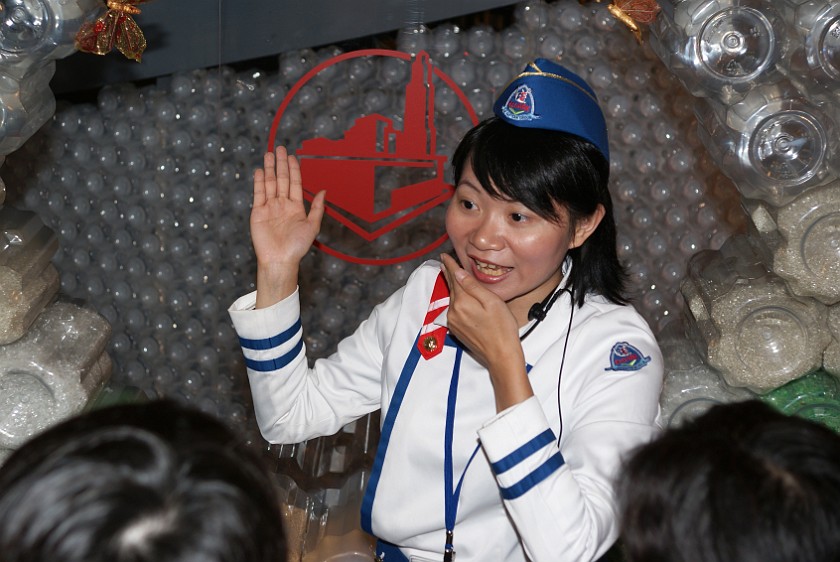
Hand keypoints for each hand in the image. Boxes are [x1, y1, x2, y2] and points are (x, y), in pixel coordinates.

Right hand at [251, 146, 325, 306]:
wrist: (280, 259)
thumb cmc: (297, 246)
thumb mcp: (312, 226)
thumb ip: (317, 208)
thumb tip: (324, 191)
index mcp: (296, 207)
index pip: (295, 183)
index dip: (294, 169)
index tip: (293, 156)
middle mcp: (283, 204)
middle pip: (282, 179)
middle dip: (281, 164)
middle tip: (280, 148)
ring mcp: (270, 207)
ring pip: (270, 183)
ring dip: (269, 169)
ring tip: (268, 154)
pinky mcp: (258, 212)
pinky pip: (259, 194)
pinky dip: (259, 182)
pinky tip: (260, 171)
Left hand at [440, 254, 532, 410]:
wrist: (501, 355)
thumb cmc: (502, 328)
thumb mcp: (492, 302)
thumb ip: (473, 286)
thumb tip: (457, 272)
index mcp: (462, 302)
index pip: (453, 278)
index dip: (449, 265)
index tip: (444, 256)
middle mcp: (454, 312)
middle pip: (451, 288)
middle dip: (449, 274)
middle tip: (445, 261)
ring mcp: (454, 322)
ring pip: (453, 299)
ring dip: (453, 287)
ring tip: (452, 275)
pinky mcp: (457, 330)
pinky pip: (455, 310)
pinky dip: (457, 300)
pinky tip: (461, 297)